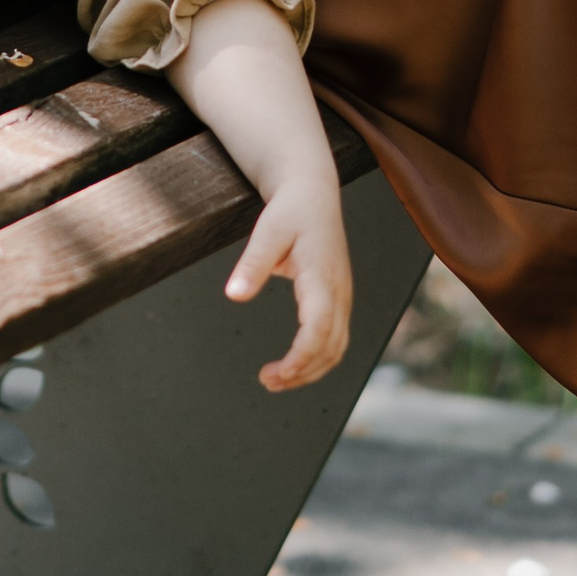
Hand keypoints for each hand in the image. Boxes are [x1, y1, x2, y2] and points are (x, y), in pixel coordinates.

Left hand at [232, 172, 353, 391]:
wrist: (313, 194)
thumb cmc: (290, 211)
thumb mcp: (267, 231)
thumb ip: (252, 264)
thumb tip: (234, 295)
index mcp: (321, 276)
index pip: (320, 326)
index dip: (302, 355)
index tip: (278, 373)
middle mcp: (338, 291)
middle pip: (332, 346)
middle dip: (302, 372)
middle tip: (266, 381)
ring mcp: (342, 296)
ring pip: (337, 347)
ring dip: (310, 370)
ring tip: (274, 380)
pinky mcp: (338, 299)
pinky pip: (335, 338)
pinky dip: (317, 359)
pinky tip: (292, 366)